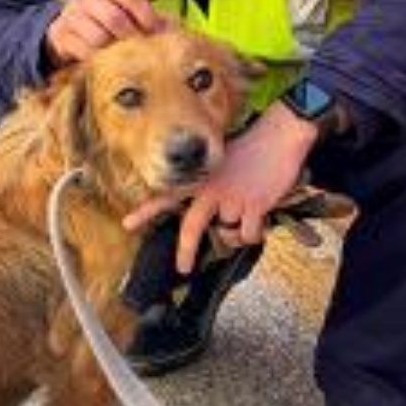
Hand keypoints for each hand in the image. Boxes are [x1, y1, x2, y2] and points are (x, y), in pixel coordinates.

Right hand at [44, 0, 166, 67]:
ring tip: (122, 57)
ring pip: (97, 36)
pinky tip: (103, 63)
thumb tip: (172, 30)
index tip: (155, 32)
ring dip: (113, 50)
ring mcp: (71, 16)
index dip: (147, 15)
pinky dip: (95, 59)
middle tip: (139, 50)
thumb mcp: (119, 11)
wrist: (63, 30)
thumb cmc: (99, 21)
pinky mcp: (61, 36)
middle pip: (113, 17)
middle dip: (130, 36)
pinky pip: (82, 50)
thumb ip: (144, 16)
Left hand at [123, 108, 318, 273]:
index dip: (146, 212)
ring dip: (236, 234)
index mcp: (200, 179)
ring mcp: (232, 198)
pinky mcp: (254, 205)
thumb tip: (217, 220)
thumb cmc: (250, 149)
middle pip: (191, 228)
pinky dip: (254, 234)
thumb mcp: (219, 163)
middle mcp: (211, 190)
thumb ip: (212, 189)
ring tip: (246, 217)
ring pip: (228, 233)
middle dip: (186, 252)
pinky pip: (249, 234)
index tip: (128, 224)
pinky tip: (259, 221)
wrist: (278, 136)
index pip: (166, 197)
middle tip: (182, 268)